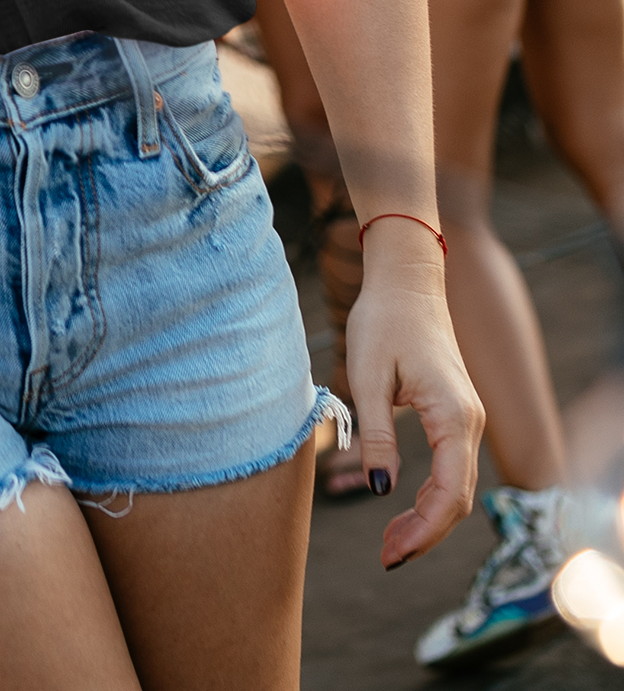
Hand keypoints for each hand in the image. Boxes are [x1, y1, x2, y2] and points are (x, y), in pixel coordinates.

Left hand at [346, 251, 483, 569]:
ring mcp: (467, 418)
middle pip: (457, 498)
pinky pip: (451, 467)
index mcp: (453, 415)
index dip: (423, 530)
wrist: (405, 281)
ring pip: (456, 486)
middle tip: (386, 556)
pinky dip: (432, 495)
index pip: (449, 493)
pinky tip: (403, 507)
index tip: (391, 552)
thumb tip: (381, 489)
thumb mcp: (368, 377)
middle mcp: (470, 421)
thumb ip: (376, 433)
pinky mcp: (455, 414)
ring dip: (428, 518)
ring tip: (391, 542)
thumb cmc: (383, 321)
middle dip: (425, 533)